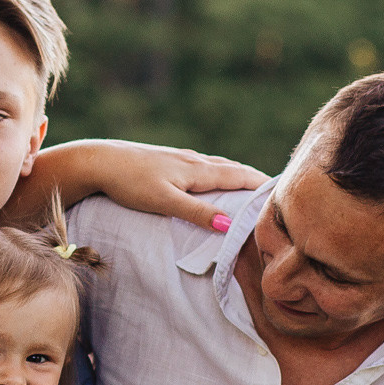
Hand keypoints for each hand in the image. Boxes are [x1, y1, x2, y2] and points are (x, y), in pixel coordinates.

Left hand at [14, 139, 266, 233]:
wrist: (98, 161)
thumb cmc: (129, 183)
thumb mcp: (165, 201)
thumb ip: (196, 214)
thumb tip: (230, 225)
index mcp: (197, 171)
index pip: (239, 177)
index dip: (262, 185)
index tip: (285, 192)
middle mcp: (193, 161)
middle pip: (232, 169)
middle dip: (255, 179)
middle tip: (277, 189)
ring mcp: (180, 158)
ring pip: (217, 165)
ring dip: (237, 173)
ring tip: (252, 182)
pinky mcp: (167, 160)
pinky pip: (202, 165)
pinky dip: (217, 171)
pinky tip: (211, 174)